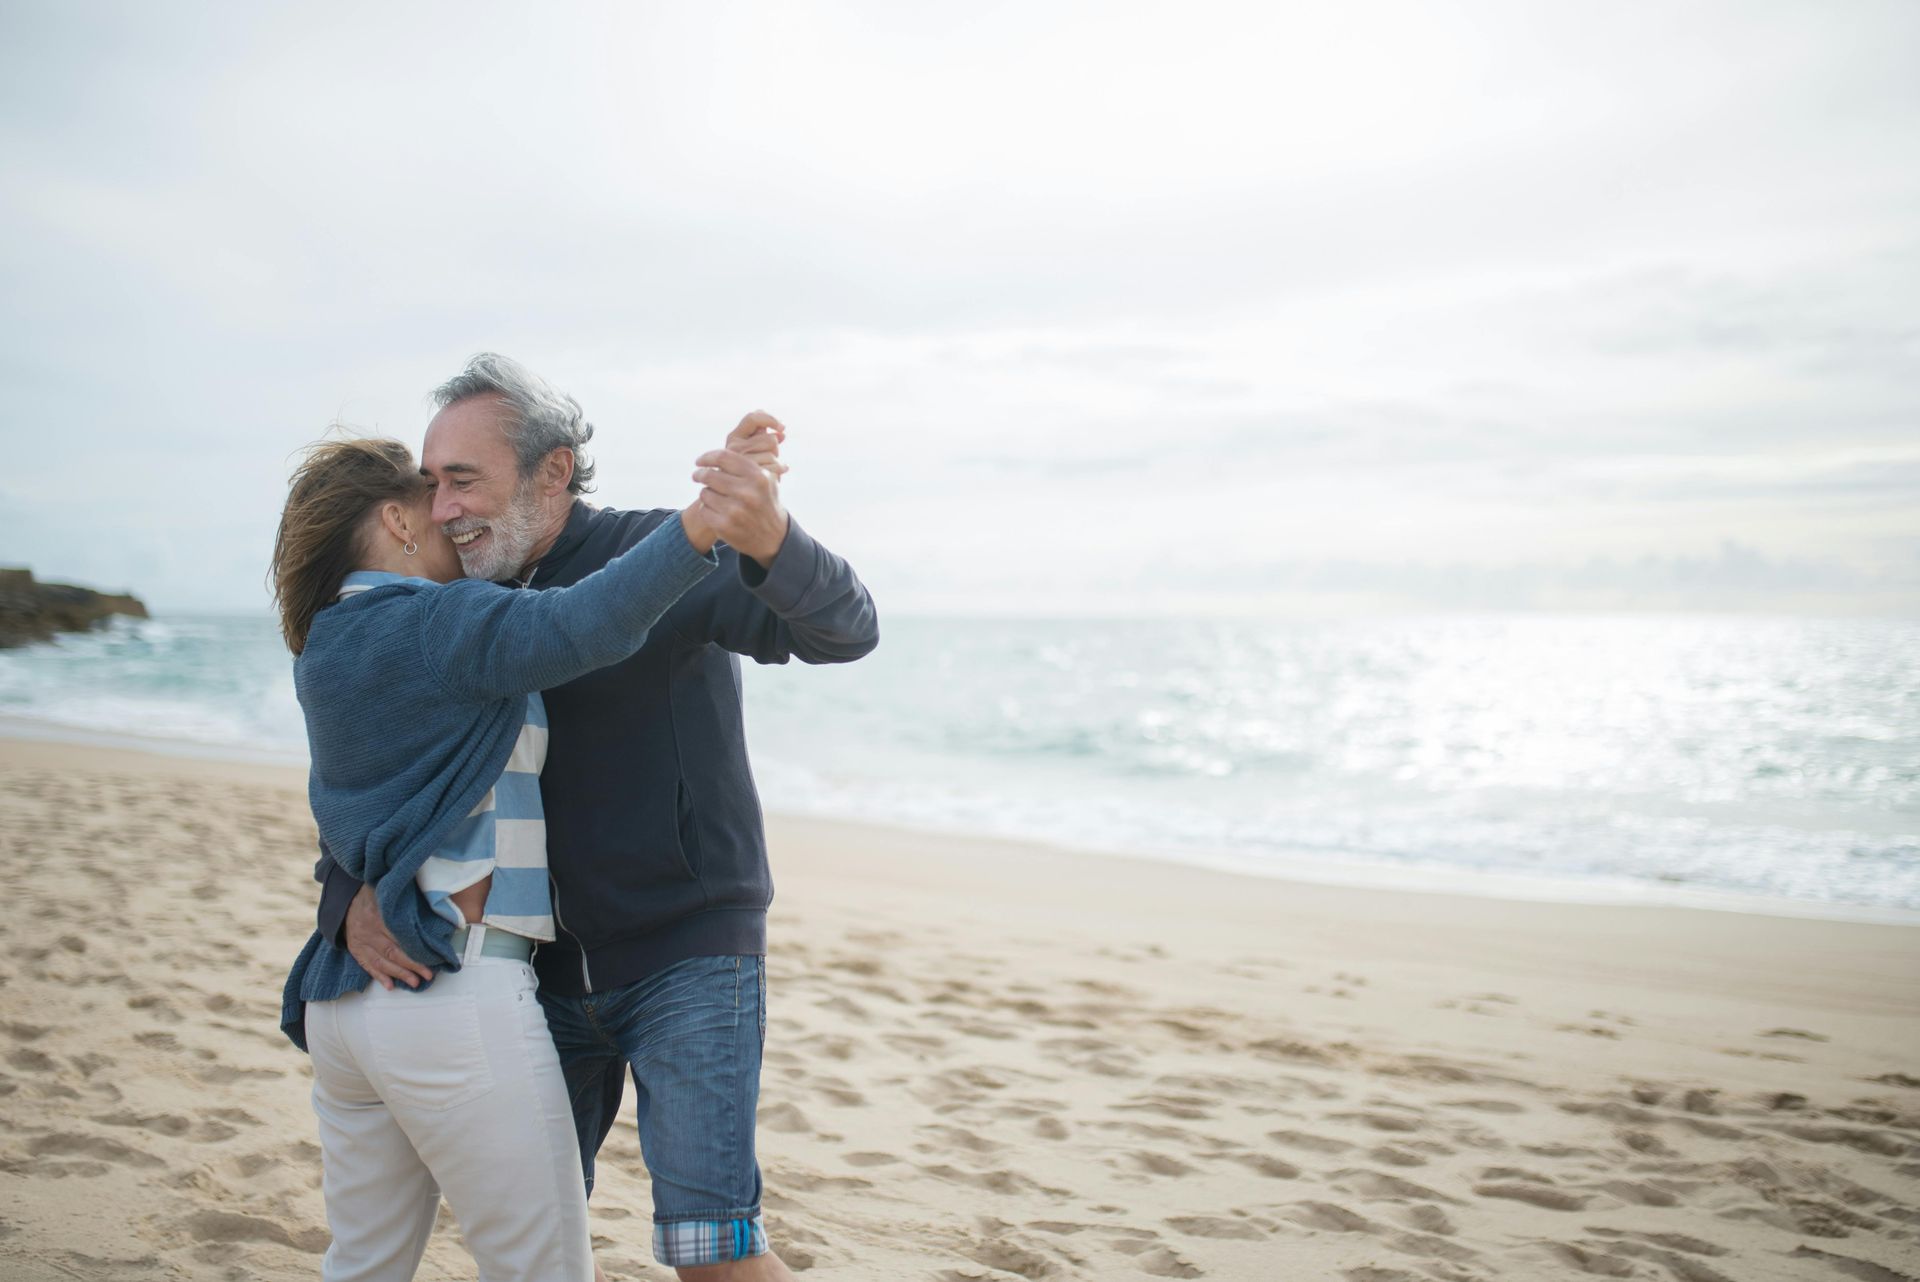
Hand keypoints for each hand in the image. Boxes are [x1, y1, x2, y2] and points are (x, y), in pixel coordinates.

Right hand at [344, 883, 433, 989]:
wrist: (346, 901)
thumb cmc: (373, 896)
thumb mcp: (387, 893)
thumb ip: (403, 902)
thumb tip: (429, 907)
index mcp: (379, 915)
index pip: (400, 936)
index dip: (416, 949)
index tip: (432, 956)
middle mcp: (369, 931)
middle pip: (392, 952)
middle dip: (411, 966)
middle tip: (427, 975)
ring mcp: (361, 942)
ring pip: (381, 962)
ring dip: (398, 974)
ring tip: (414, 983)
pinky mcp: (356, 950)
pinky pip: (367, 966)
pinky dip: (378, 977)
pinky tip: (390, 986)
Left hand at [680, 412, 786, 555]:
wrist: (774, 537)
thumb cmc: (766, 501)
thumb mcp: (766, 478)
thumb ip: (751, 459)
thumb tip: (743, 436)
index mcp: (757, 476)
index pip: (723, 457)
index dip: (707, 457)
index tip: (700, 461)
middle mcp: (747, 492)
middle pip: (710, 474)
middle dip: (700, 474)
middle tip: (697, 475)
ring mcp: (735, 511)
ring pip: (705, 493)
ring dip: (706, 493)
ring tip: (715, 496)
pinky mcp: (724, 526)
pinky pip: (704, 510)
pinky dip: (707, 509)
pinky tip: (716, 511)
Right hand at [726, 410, 787, 479]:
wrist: (734, 498)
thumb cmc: (745, 472)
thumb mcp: (753, 451)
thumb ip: (764, 438)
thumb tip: (782, 433)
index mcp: (734, 437)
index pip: (753, 418)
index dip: (770, 419)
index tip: (783, 428)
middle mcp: (734, 447)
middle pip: (771, 439)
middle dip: (774, 450)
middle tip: (767, 460)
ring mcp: (740, 462)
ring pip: (773, 455)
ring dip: (776, 463)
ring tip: (767, 471)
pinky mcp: (747, 476)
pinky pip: (774, 468)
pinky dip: (778, 473)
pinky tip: (773, 478)